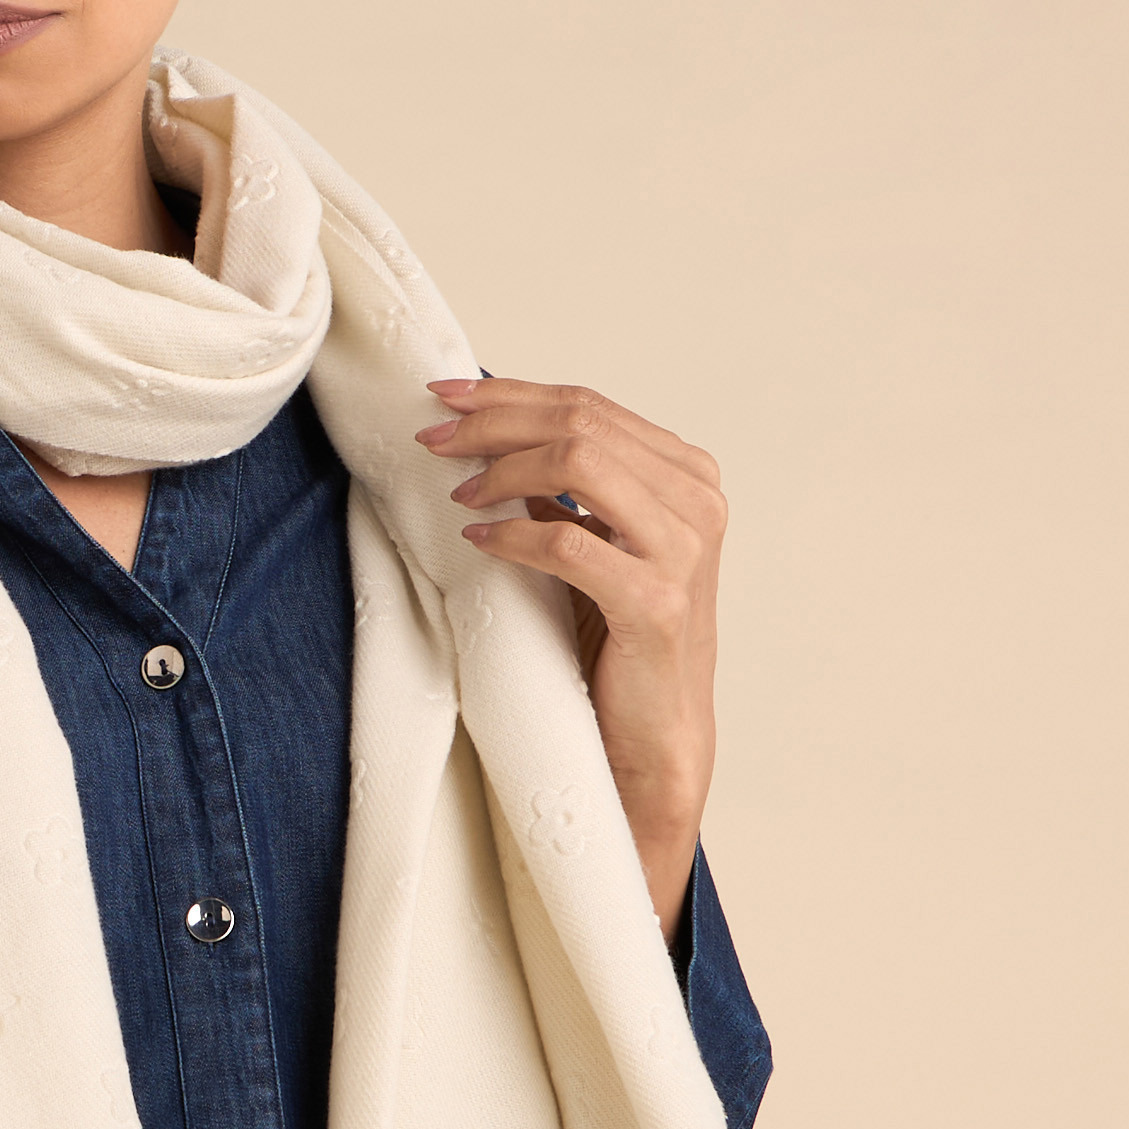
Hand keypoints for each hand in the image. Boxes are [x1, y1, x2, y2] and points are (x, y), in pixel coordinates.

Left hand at [411, 376, 725, 937]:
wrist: (655, 734)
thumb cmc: (617, 639)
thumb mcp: (595, 543)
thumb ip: (566, 488)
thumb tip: (487, 431)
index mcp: (687, 475)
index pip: (590, 405)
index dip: (510, 394)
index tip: (444, 395)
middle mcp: (696, 501)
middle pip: (581, 422)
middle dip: (494, 421)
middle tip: (432, 437)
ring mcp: (683, 550)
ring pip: (580, 462)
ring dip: (502, 468)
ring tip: (458, 492)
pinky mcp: (656, 603)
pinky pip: (567, 542)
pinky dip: (512, 533)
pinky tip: (478, 539)